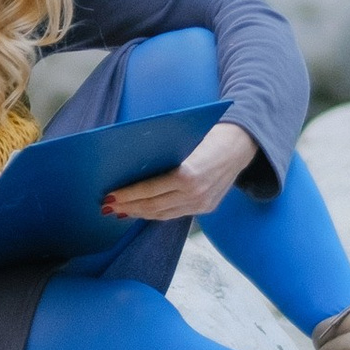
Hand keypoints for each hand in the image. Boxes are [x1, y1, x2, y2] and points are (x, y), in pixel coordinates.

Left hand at [103, 121, 257, 224]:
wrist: (241, 144)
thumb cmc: (208, 134)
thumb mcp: (183, 139)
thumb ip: (161, 155)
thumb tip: (130, 165)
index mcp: (189, 174)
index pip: (150, 190)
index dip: (128, 195)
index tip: (109, 196)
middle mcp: (196, 193)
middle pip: (154, 206)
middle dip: (128, 207)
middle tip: (108, 207)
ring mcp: (202, 203)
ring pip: (163, 214)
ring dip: (140, 213)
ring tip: (121, 211)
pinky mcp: (206, 208)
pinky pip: (175, 214)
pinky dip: (156, 214)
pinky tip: (143, 212)